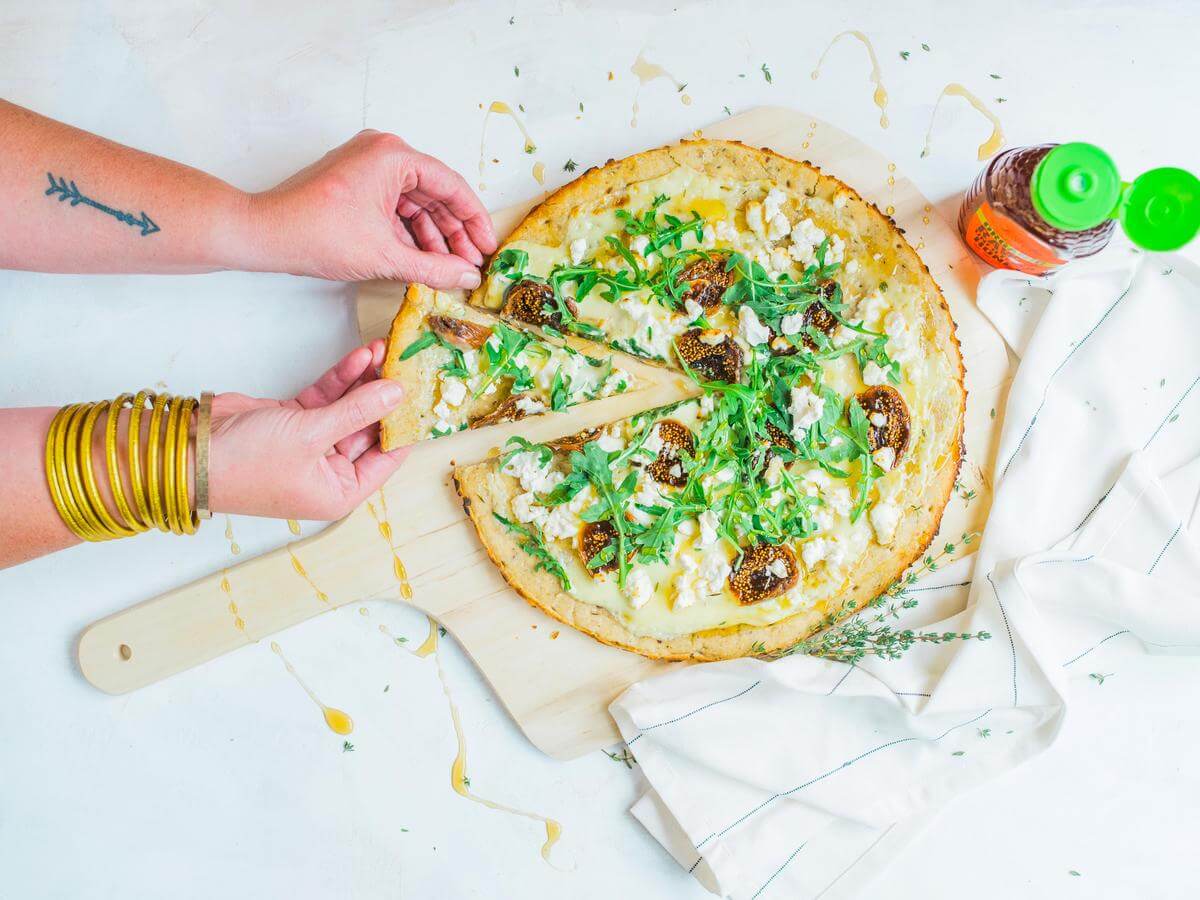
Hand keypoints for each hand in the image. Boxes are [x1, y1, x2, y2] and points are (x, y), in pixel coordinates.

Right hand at [208, 340, 407, 519]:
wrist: (189, 450)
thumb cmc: (244, 464)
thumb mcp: (311, 435)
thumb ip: (357, 411)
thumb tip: (396, 393)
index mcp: (339, 492)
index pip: (387, 457)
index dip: (405, 425)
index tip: (424, 395)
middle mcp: (328, 471)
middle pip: (370, 428)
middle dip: (385, 395)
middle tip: (404, 364)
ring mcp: (311, 444)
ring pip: (349, 408)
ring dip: (365, 380)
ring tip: (384, 350)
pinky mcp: (294, 420)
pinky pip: (328, 397)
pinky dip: (342, 378)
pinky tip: (360, 356)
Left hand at [244, 130, 496, 287]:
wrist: (264, 234)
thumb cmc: (315, 234)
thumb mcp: (385, 256)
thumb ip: (434, 268)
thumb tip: (467, 276)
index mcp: (393, 155)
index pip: (451, 186)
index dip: (474, 220)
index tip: (487, 246)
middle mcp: (382, 152)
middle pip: (435, 193)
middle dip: (454, 231)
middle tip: (471, 262)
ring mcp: (367, 165)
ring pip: (415, 202)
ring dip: (433, 235)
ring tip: (450, 267)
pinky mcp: (356, 182)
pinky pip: (395, 205)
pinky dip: (410, 231)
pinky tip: (423, 258)